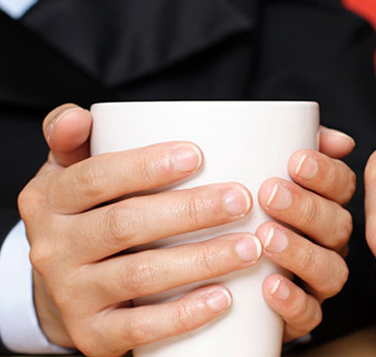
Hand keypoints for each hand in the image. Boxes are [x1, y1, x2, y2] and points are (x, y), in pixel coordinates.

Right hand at [20, 104, 261, 356]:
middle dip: (189, 211)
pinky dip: (184, 315)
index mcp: (50, 200)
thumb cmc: (87, 218)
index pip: (95, 177)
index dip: (146, 166)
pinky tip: (224, 298)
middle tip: (242, 200)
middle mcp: (53, 248)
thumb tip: (82, 116)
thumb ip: (74, 139)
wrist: (64, 293)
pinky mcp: (93, 335)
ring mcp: (71, 295)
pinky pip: (140, 328)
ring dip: (202, 260)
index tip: (198, 155)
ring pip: (140, 275)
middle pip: (125, 225)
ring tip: (250, 247)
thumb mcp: (69, 175)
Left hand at [255, 127, 355, 340]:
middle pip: (337, 225)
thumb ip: (289, 144)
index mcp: (325, 205)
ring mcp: (317, 281)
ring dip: (301, 252)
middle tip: (269, 194)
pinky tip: (270, 285)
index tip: (296, 160)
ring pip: (330, 270)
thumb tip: (333, 134)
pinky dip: (293, 301)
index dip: (325, 173)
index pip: (341, 185)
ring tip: (267, 238)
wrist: (211, 275)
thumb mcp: (256, 171)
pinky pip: (309, 314)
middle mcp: (329, 243)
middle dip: (306, 208)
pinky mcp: (299, 316)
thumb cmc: (242, 213)